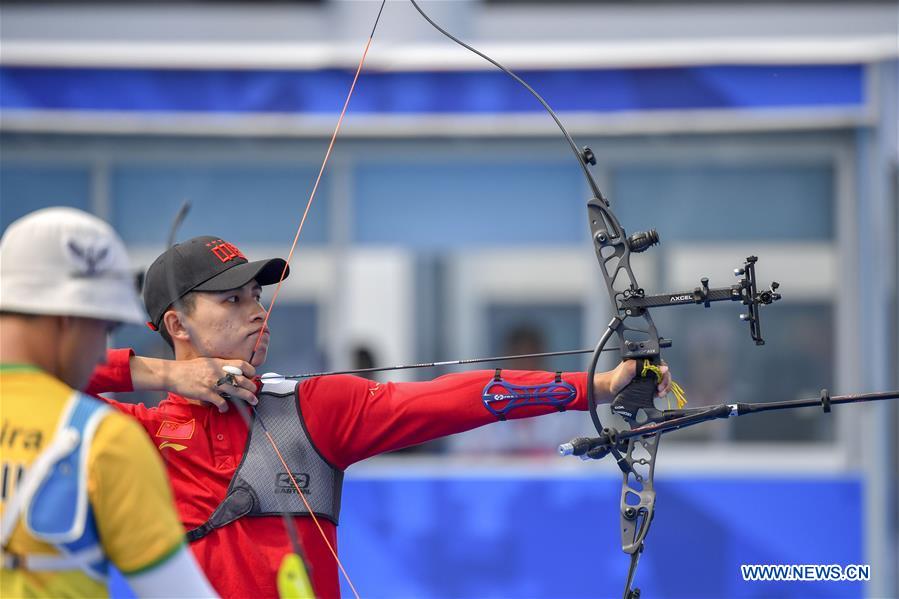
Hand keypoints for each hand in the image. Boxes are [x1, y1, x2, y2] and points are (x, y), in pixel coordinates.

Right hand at [131, 355, 257, 411]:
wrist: (173, 374)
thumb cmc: (189, 368)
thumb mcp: (208, 361)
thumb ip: (220, 366)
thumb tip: (232, 371)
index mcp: (220, 363)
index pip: (241, 364)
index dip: (250, 370)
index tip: (252, 376)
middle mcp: (219, 372)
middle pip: (241, 379)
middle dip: (251, 386)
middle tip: (255, 391)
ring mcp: (213, 383)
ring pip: (235, 391)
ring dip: (246, 397)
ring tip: (253, 401)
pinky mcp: (206, 393)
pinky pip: (220, 401)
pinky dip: (225, 407)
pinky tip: (224, 409)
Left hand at [606, 360, 670, 398]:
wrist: (609, 391)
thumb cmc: (616, 378)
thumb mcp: (628, 368)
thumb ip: (643, 366)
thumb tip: (661, 367)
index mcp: (644, 361)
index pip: (660, 363)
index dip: (663, 371)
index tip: (660, 379)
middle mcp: (648, 369)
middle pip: (665, 372)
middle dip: (665, 380)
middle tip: (660, 387)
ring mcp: (649, 378)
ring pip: (664, 380)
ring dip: (665, 387)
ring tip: (659, 393)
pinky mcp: (649, 387)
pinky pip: (661, 388)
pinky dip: (663, 392)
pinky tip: (658, 395)